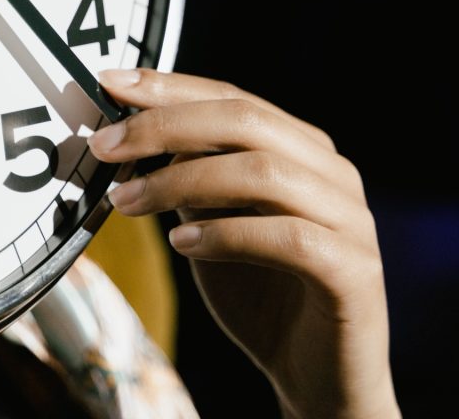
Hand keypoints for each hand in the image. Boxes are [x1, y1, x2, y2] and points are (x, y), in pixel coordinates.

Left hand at [88, 69, 400, 418]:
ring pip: (263, 172)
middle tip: (104, 145)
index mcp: (302, 150)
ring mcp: (350, 218)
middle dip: (165, 127)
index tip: (109, 83)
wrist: (317, 375)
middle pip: (245, 121)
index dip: (170, 87)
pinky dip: (226, 234)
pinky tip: (181, 245)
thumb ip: (189, 182)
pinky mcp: (354, 270)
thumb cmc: (260, 294)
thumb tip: (132, 138)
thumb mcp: (212, 226)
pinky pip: (287, 237)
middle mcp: (332, 172)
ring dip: (181, 182)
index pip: (233, 99)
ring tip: (127, 203)